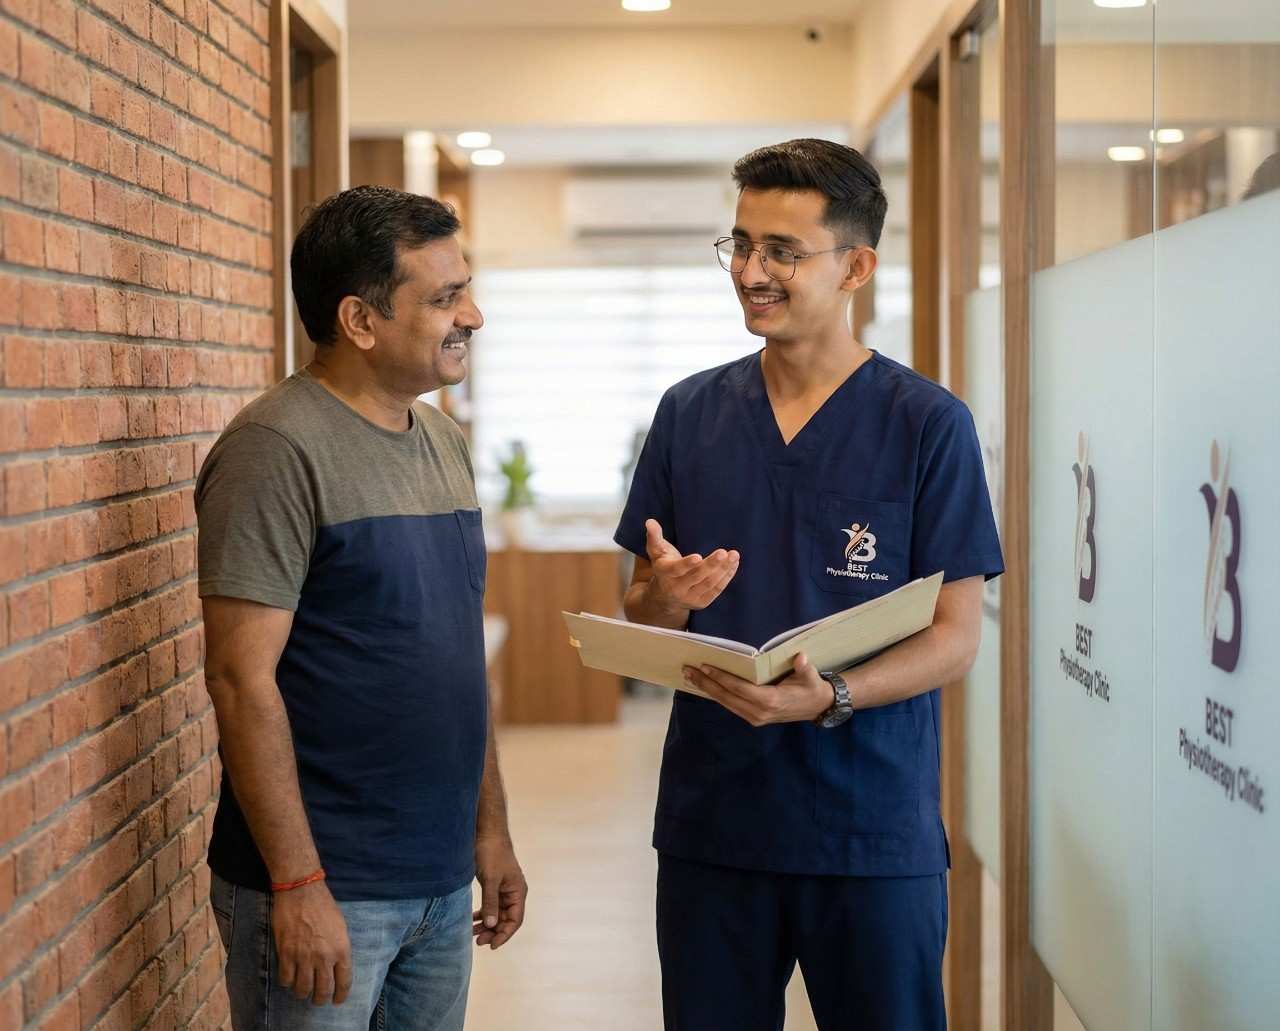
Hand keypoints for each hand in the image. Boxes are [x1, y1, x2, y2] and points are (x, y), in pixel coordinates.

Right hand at [272, 881, 351, 1005]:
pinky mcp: (286, 954)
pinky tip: (289, 979)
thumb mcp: (341, 927)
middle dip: (321, 999)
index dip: (341, 995)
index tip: (338, 1001)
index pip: (344, 982)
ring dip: (303, 994)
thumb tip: (336, 967)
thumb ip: (339, 949)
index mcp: (342, 949)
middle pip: (323, 990)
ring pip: (303, 989)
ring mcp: (304, 957)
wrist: (302, 891)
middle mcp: (324, 957)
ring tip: (303, 992)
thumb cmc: (324, 906)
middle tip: (319, 1000)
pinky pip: (286, 979)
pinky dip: (288, 983)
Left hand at [473, 835, 526, 949]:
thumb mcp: (490, 879)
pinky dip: (482, 914)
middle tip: (478, 941)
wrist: (487, 833)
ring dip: (486, 925)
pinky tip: (472, 919)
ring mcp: (503, 890)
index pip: (515, 920)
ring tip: (473, 934)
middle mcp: (513, 893)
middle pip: (506, 919)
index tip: (492, 945)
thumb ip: (491, 902)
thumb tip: (491, 925)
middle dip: (493, 932)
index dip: (505, 934)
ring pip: (497, 914)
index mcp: (518, 891)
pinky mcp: (494, 886)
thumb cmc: (492, 853)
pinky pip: (490, 906)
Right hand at [644, 519, 739, 613]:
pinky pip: (716, 590)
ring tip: (734, 555)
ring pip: (709, 583)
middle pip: (696, 576)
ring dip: (723, 570)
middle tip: (723, 552)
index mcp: (664, 574)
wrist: (664, 598)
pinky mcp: (702, 602)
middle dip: (711, 565)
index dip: (687, 564)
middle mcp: (677, 588)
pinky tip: (733, 564)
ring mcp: (690, 597)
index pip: (676, 570)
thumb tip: (650, 521)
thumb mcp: (656, 552)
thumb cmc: (663, 568)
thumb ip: (654, 536)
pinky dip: (726, 577)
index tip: (698, 556)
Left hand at [683, 652, 834, 726]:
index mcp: (772, 701)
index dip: (722, 678)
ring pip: (726, 703)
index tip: (705, 667)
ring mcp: (755, 717)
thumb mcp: (811, 677)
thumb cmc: (811, 688)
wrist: (817, 707)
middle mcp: (760, 712)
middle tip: (688, 670)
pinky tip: (704, 686)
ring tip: (690, 677)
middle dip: (706, 683)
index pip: (740, 689)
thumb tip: (800, 657)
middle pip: (727, 697)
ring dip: (707, 690)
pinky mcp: (753, 718)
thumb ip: (805, 668)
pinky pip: (730, 705)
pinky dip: (716, 695)